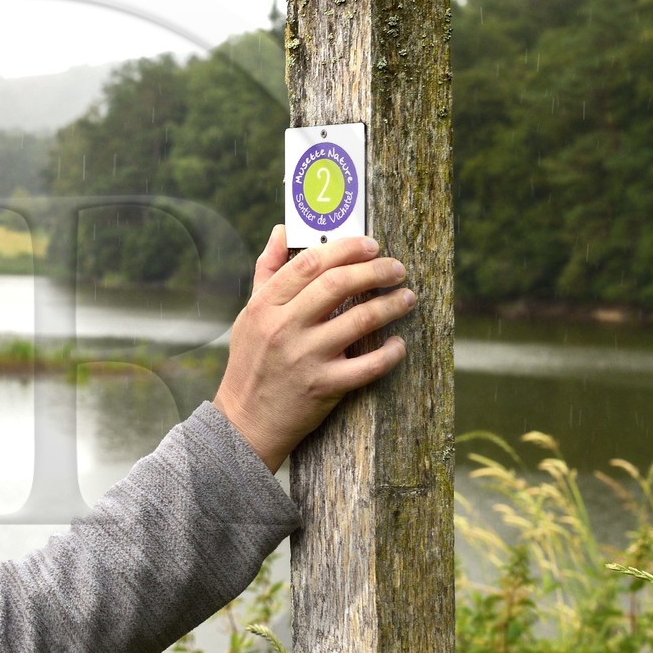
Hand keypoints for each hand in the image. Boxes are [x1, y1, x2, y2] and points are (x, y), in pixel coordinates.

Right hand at [213, 225, 413, 471]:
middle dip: (376, 270)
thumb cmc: (251, 363)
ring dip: (391, 305)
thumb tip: (281, 231)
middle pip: (338, 284)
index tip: (370, 245)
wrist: (246, 421)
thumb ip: (267, 271)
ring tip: (407, 298)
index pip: (310, 263)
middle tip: (397, 269)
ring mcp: (306, 357)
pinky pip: (368, 366)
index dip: (346, 248)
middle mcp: (285, 327)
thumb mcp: (250, 314)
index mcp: (266, 305)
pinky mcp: (324, 386)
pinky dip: (390, 352)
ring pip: (360, 319)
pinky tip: (399, 343)